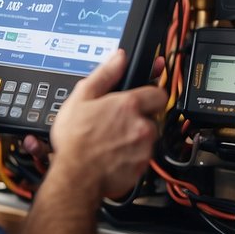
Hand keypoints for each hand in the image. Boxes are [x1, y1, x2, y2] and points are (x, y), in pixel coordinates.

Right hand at [46, 49, 166, 198]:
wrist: (76, 176)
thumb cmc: (75, 139)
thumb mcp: (81, 97)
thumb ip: (105, 74)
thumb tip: (119, 57)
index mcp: (129, 105)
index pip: (158, 92)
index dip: (148, 94)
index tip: (141, 98)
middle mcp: (142, 126)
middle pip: (151, 117)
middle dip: (138, 118)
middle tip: (115, 122)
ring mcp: (144, 148)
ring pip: (146, 138)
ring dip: (134, 138)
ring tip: (110, 140)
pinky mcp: (142, 168)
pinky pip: (141, 157)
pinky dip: (130, 156)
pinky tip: (112, 154)